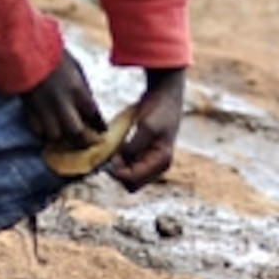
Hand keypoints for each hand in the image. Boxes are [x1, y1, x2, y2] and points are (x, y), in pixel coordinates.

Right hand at [19, 53, 105, 147]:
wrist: (27, 50)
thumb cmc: (54, 56)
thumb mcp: (76, 68)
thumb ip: (82, 88)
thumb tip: (88, 103)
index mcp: (77, 90)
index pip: (93, 115)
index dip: (99, 126)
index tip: (102, 131)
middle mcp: (62, 103)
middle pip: (76, 132)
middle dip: (83, 141)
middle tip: (88, 143)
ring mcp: (44, 108)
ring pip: (55, 135)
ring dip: (62, 137)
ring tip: (67, 138)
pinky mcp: (29, 109)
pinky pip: (38, 130)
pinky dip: (44, 132)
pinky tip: (48, 130)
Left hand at [107, 68, 189, 189]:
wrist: (166, 94)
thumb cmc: (160, 109)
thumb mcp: (146, 126)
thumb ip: (133, 147)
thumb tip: (119, 161)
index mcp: (162, 162)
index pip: (133, 180)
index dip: (119, 172)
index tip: (112, 155)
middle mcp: (158, 166)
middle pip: (131, 184)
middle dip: (119, 172)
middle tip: (113, 153)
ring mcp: (152, 161)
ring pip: (129, 177)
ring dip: (119, 166)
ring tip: (115, 148)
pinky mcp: (145, 154)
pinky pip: (129, 166)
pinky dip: (121, 160)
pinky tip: (118, 147)